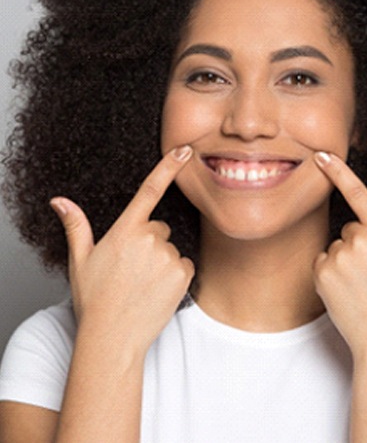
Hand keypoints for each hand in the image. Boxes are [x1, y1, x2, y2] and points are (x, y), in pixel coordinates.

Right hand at [50, 146, 194, 353]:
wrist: (113, 338)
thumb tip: (60, 201)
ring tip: (142, 282)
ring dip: (161, 259)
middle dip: (150, 241)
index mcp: (125, 231)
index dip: (168, 166)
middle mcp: (149, 239)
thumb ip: (76, 226)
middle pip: (159, 228)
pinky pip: (184, 264)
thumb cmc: (94, 299)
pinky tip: (157, 289)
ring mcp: (168, 256)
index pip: (149, 190)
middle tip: (133, 267)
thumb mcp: (80, 261)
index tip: (185, 150)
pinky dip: (175, 274)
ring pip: (171, 248)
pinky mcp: (183, 274)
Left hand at [313, 152, 366, 354]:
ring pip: (336, 246)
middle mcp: (358, 242)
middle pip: (350, 228)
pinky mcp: (321, 274)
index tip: (322, 155)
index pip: (358, 193)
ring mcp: (337, 258)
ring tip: (361, 284)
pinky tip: (346, 290)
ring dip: (344, 258)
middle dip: (359, 242)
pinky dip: (330, 272)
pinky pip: (322, 262)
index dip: (338, 171)